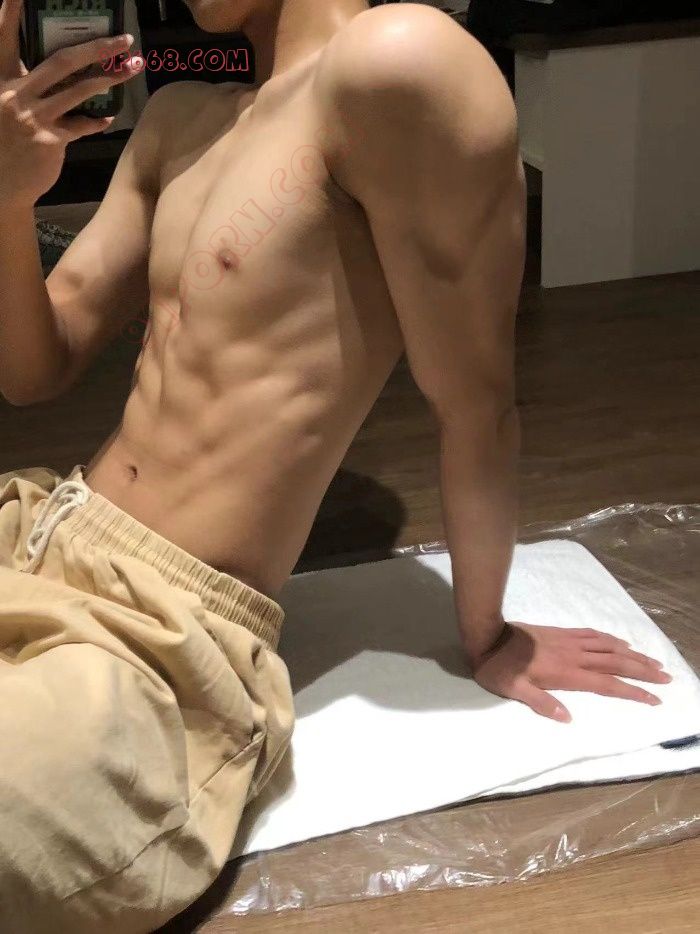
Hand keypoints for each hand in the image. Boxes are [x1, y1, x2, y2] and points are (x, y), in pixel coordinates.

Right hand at [0, 0, 136, 206]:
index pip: (4, 37)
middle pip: (62, 61)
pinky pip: (81, 125)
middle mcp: (15, 93)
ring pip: (79, 90)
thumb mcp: (9, 106)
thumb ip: (30, 87)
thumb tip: (67, 73)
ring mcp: (32, 116)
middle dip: (96, 48)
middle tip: (123, 40)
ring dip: (110, 79)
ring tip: (132, 69)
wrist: (2, 185)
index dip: (10, 12)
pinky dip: (96, 121)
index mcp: (2, 79)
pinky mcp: (49, 139)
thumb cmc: (8, 141)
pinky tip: (106, 118)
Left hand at [470, 622, 671, 722]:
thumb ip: (541, 703)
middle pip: (616, 663)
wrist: (487, 636)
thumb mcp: (515, 690)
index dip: (632, 691)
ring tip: (653, 660)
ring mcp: (568, 642)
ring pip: (608, 647)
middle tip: (667, 677)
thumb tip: (567, 718)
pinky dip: (611, 638)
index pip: (606, 684)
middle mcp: (573, 656)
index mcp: (565, 673)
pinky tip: (620, 641)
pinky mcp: (561, 632)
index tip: (654, 698)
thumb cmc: (498, 668)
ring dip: (632, 653)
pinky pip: (593, 634)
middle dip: (643, 671)